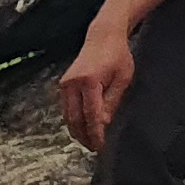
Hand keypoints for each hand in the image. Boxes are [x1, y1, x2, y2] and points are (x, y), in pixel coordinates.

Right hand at [58, 24, 133, 151]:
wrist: (103, 37)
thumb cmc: (118, 56)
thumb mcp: (122, 78)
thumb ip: (112, 102)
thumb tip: (103, 124)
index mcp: (89, 81)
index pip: (91, 114)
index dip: (94, 132)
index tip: (99, 145)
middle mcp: (72, 83)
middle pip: (75, 118)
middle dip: (83, 135)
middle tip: (94, 147)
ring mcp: (64, 84)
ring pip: (68, 115)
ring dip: (77, 130)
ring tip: (88, 141)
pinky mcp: (62, 85)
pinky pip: (66, 108)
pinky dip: (73, 120)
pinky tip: (82, 127)